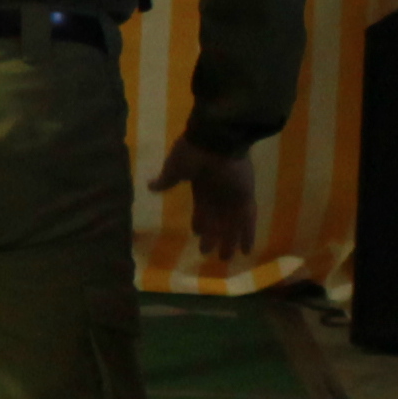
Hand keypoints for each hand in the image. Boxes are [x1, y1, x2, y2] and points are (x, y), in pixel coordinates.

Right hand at [150, 136, 259, 264]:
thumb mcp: (175, 167)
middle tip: (210, 255)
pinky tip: (247, 251)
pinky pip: (248, 220)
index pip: (201, 211)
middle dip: (214, 238)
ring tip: (226, 259)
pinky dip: (248, 235)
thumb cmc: (193, 152)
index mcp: (201, 188)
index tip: (196, 234)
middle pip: (217, 222)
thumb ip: (166, 179)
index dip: (199, 223)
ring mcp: (233, 197)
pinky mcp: (245, 198)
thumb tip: (150, 186)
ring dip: (230, 241)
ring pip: (232, 225)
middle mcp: (218, 195)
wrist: (216, 139)